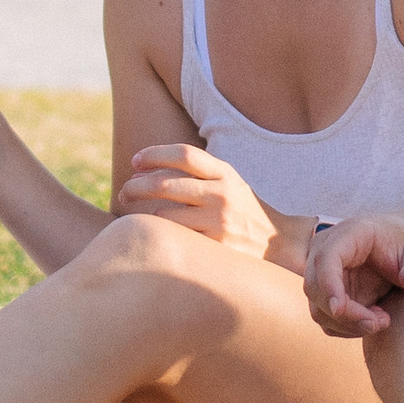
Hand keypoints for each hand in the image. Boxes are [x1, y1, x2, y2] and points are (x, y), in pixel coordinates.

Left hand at [115, 143, 279, 255]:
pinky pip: (175, 239)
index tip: (135, 161)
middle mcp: (222, 194)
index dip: (154, 153)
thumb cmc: (243, 211)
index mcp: (225, 173)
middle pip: (165, 183)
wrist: (280, 245)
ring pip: (164, 215)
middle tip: (123, 191)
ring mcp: (218, 223)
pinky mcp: (214, 249)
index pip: (184, 154)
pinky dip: (162, 236)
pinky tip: (158, 237)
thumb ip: (194, 175)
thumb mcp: (228, 183)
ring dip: (146, 215)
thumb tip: (141, 172)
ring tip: (139, 217)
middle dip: (136, 187)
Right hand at [305, 210, 403, 336]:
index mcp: (350, 234)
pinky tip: (375, 318)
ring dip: (348, 324)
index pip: (326, 259)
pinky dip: (348, 327)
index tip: (339, 310)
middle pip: (316, 288)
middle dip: (345, 314)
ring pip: (319, 308)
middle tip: (381, 322)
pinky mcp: (329, 292)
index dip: (328, 285)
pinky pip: (327, 318)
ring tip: (384, 319)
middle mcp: (328, 250)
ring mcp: (325, 272)